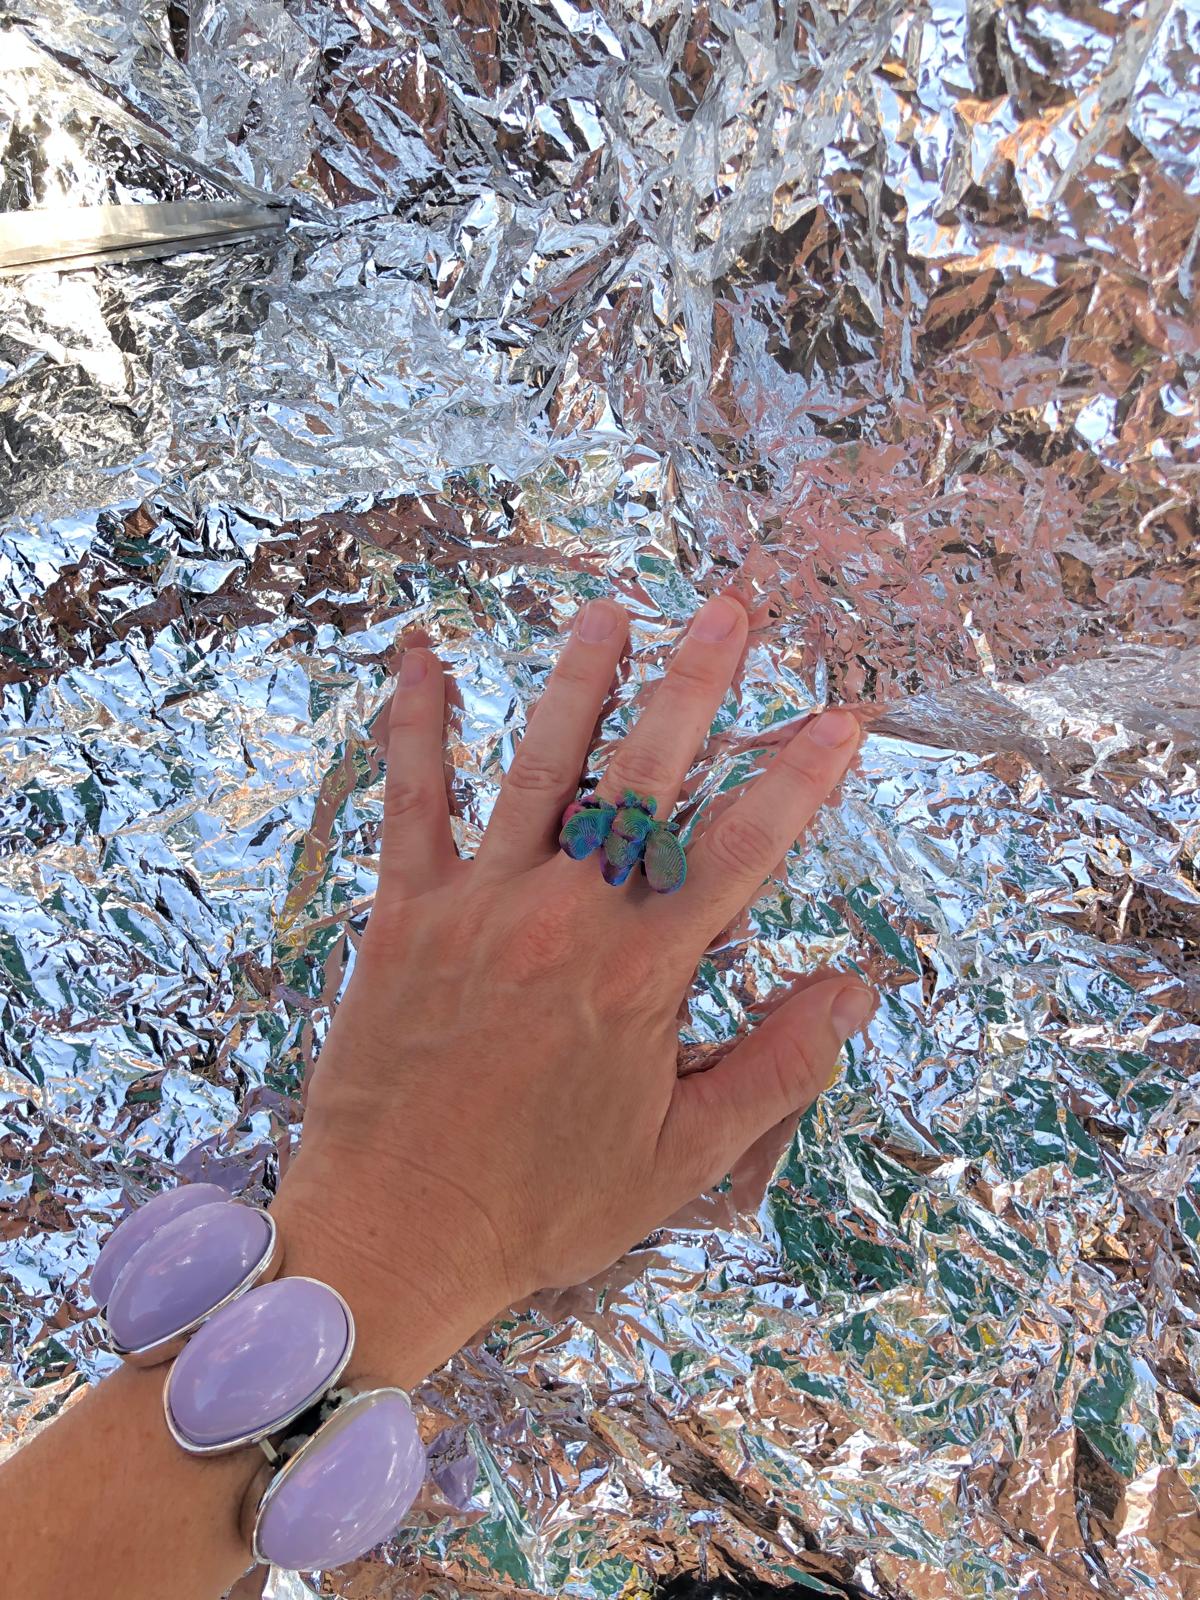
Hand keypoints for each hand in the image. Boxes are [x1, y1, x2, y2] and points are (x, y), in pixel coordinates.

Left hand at [273, 595, 872, 1382]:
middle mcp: (565, 918)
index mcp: (641, 975)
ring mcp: (479, 905)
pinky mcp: (405, 914)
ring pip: (538, 767)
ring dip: (578, 682)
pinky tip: (419, 661)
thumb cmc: (541, 1208)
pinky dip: (415, 728)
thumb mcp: (683, 1159)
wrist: (391, 1235)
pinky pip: (410, 803)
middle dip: (695, 686)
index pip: (742, 852)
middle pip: (645, 779)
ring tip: (610, 609)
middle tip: (730, 610)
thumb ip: (777, 1067)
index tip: (842, 718)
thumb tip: (857, 989)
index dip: (799, 779)